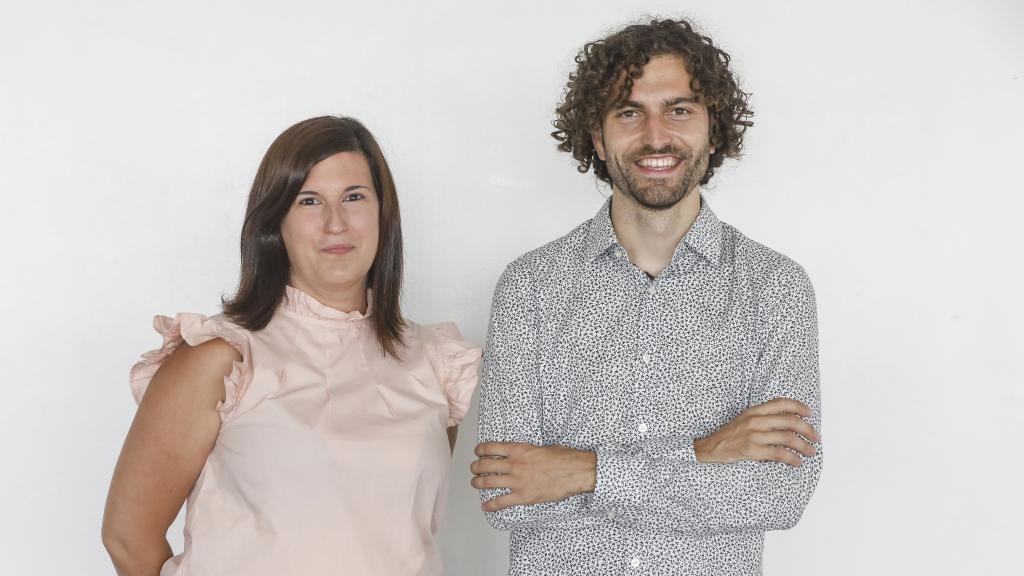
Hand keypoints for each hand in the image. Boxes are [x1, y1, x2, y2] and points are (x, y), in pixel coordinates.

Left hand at [470, 443, 596, 511]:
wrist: (575, 471)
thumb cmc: (565, 458)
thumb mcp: (544, 447)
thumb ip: (531, 451)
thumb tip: (529, 454)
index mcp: (520, 449)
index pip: (492, 447)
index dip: (481, 450)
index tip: (478, 452)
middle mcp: (514, 464)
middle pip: (486, 465)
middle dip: (476, 467)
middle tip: (474, 469)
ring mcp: (517, 480)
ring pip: (488, 482)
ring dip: (478, 483)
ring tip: (475, 483)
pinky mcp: (523, 496)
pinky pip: (501, 502)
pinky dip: (490, 505)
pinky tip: (485, 506)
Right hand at [693, 398, 819, 466]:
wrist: (710, 447)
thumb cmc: (729, 434)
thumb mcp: (744, 419)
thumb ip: (763, 417)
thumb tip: (788, 422)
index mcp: (754, 410)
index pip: (781, 403)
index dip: (799, 407)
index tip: (810, 414)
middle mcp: (755, 420)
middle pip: (790, 421)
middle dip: (808, 430)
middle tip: (816, 437)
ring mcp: (754, 435)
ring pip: (788, 438)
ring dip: (804, 446)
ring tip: (811, 452)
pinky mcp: (752, 450)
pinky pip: (779, 454)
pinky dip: (792, 459)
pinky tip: (797, 462)